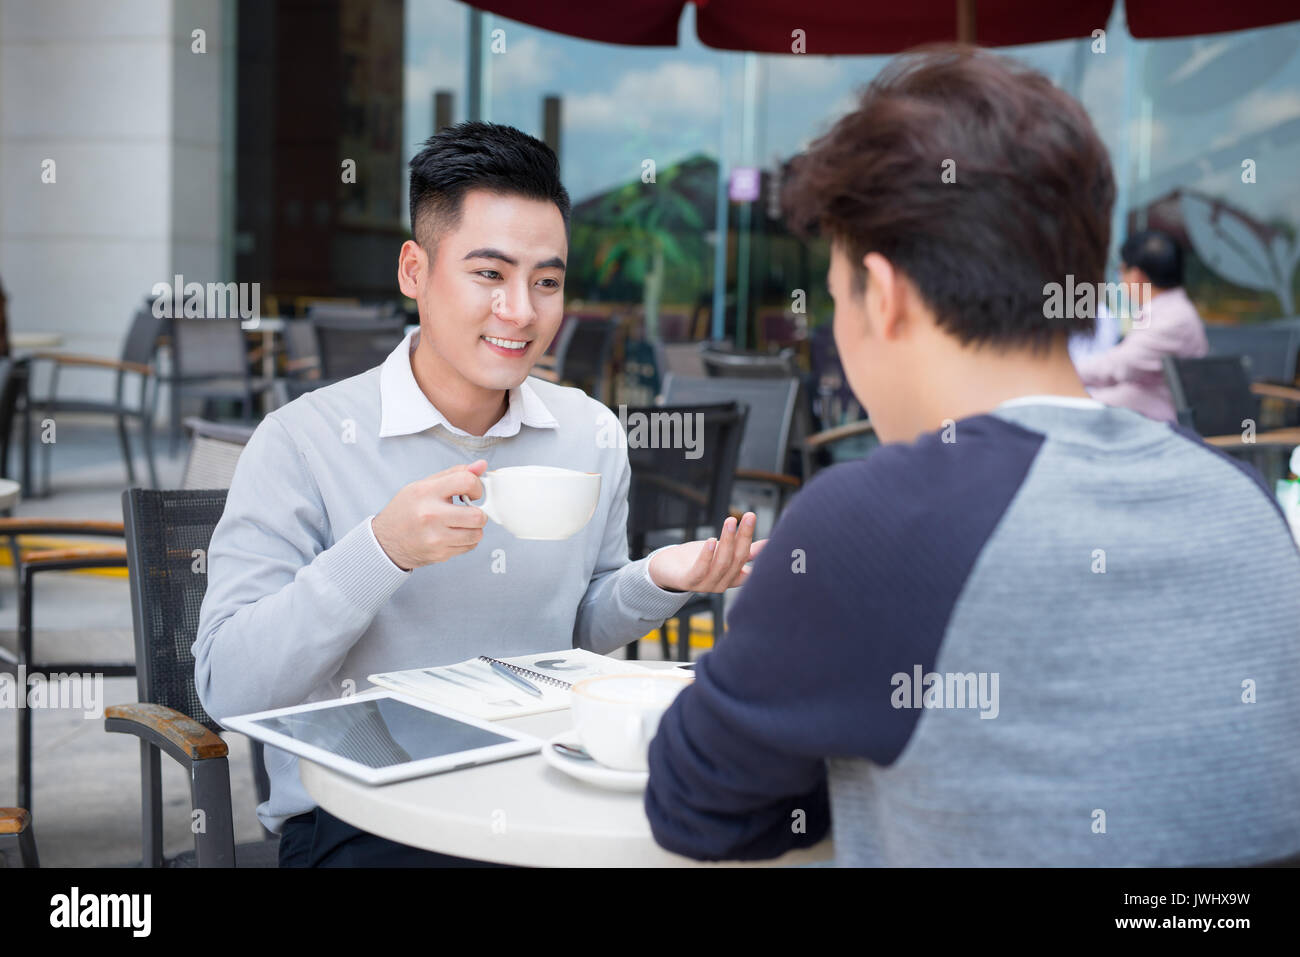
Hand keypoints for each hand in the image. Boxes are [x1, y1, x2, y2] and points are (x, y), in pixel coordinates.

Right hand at [371, 460, 488, 570]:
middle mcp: (430, 515)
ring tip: (460, 523)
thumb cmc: (406, 510)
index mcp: (426, 492)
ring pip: (477, 534)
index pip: (466, 482)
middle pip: (477, 515)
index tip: (472, 492)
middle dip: (479, 512)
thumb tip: (481, 465)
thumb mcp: (424, 485)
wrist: (386, 541)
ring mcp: (435, 537)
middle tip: (469, 510)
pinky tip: (453, 534)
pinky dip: (466, 540)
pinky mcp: (440, 554)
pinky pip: (469, 547)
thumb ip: (454, 474)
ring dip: (474, 528)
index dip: (476, 486)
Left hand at [648, 512, 767, 592]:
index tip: (774, 536)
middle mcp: (722, 584)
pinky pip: (700, 570)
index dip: (763, 551)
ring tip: (730, 521)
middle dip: (744, 537)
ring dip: (728, 541)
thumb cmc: (697, 559)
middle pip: (737, 559)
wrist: (667, 569)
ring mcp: (706, 585)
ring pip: (722, 563)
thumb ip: (745, 549)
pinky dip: (707, 555)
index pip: (750, 562)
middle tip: (749, 516)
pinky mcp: (689, 582)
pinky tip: (712, 539)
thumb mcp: (723, 551)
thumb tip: (769, 544)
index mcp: (733, 577)